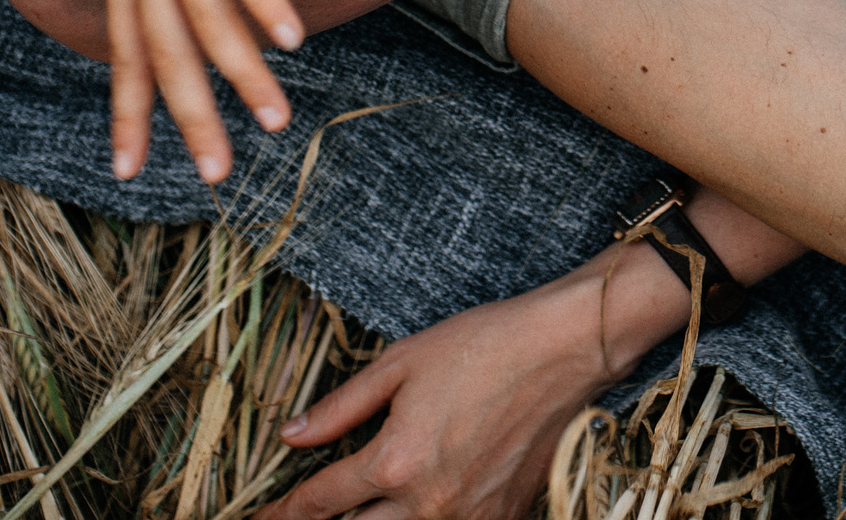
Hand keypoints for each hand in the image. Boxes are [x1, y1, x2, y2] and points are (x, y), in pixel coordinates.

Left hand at [70, 0, 302, 183]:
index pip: (123, 47)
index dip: (128, 108)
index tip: (128, 168)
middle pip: (165, 50)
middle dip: (188, 118)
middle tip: (213, 176)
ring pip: (205, 16)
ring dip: (242, 74)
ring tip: (273, 121)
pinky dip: (262, 1)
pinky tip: (291, 37)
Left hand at [267, 248, 685, 519]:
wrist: (566, 349)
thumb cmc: (484, 344)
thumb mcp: (401, 362)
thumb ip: (342, 407)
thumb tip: (292, 436)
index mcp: (395, 461)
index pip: (318, 504)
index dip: (278, 516)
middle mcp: (428, 503)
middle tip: (307, 515)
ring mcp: (469, 518)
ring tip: (364, 508)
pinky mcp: (504, 519)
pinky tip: (418, 506)